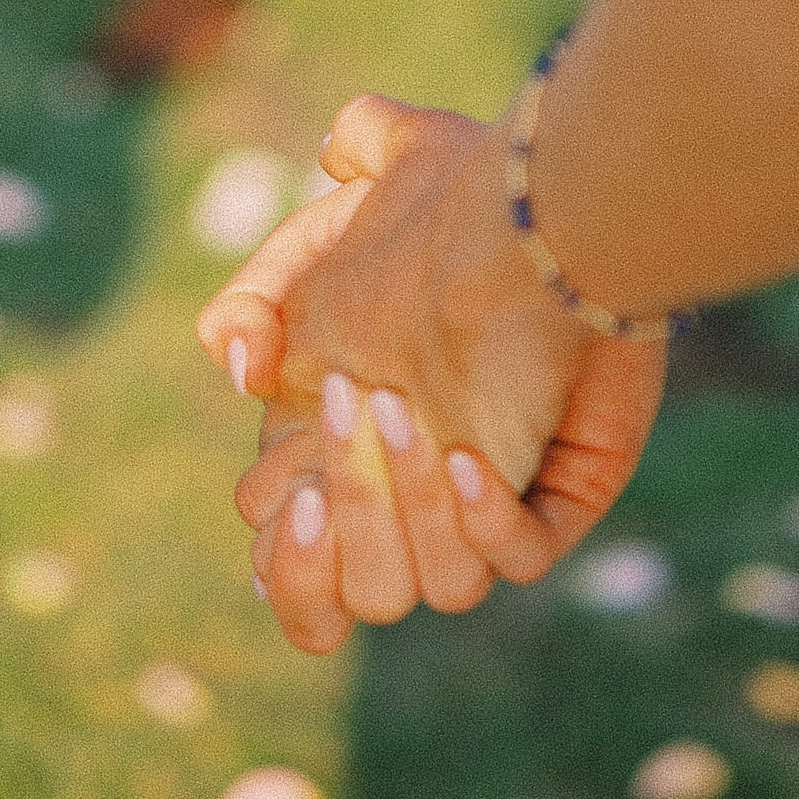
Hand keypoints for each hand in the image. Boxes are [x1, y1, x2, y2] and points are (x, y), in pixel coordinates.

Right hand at [196, 95, 666, 650]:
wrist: (552, 201)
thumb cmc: (447, 206)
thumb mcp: (333, 223)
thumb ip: (264, 282)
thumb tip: (237, 362)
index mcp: (346, 445)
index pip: (288, 551)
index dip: (282, 542)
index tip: (284, 486)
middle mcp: (412, 486)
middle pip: (351, 598)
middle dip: (333, 533)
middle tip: (336, 448)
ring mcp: (488, 496)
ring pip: (432, 587)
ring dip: (404, 507)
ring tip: (405, 413)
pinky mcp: (561, 495)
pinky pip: (520, 561)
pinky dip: (488, 522)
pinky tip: (474, 460)